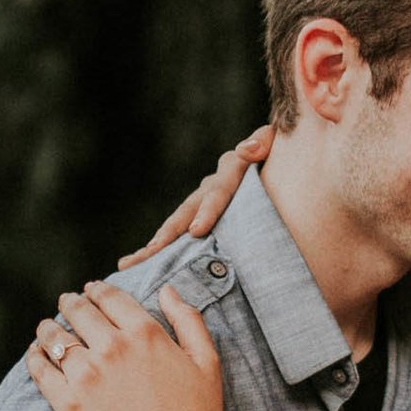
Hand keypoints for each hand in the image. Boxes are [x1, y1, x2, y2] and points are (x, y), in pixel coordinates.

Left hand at [26, 280, 222, 410]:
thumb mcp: (207, 364)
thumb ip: (189, 321)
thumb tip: (167, 290)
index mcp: (146, 334)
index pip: (111, 297)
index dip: (97, 289)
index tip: (91, 289)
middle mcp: (113, 347)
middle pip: (79, 311)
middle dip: (71, 302)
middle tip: (67, 302)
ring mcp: (88, 374)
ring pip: (56, 337)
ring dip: (49, 327)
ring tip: (46, 328)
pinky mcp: (69, 402)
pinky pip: (41, 369)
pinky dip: (35, 356)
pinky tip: (35, 353)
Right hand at [118, 127, 273, 266]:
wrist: (273, 164)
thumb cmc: (277, 156)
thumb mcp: (275, 144)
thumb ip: (264, 142)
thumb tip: (250, 149)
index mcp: (230, 171)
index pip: (218, 193)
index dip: (207, 211)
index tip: (197, 231)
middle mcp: (210, 187)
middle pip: (186, 211)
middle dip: (168, 234)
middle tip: (152, 252)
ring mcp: (202, 204)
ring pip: (175, 225)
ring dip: (155, 245)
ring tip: (132, 262)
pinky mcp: (202, 219)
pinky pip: (178, 236)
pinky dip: (159, 251)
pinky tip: (138, 268)